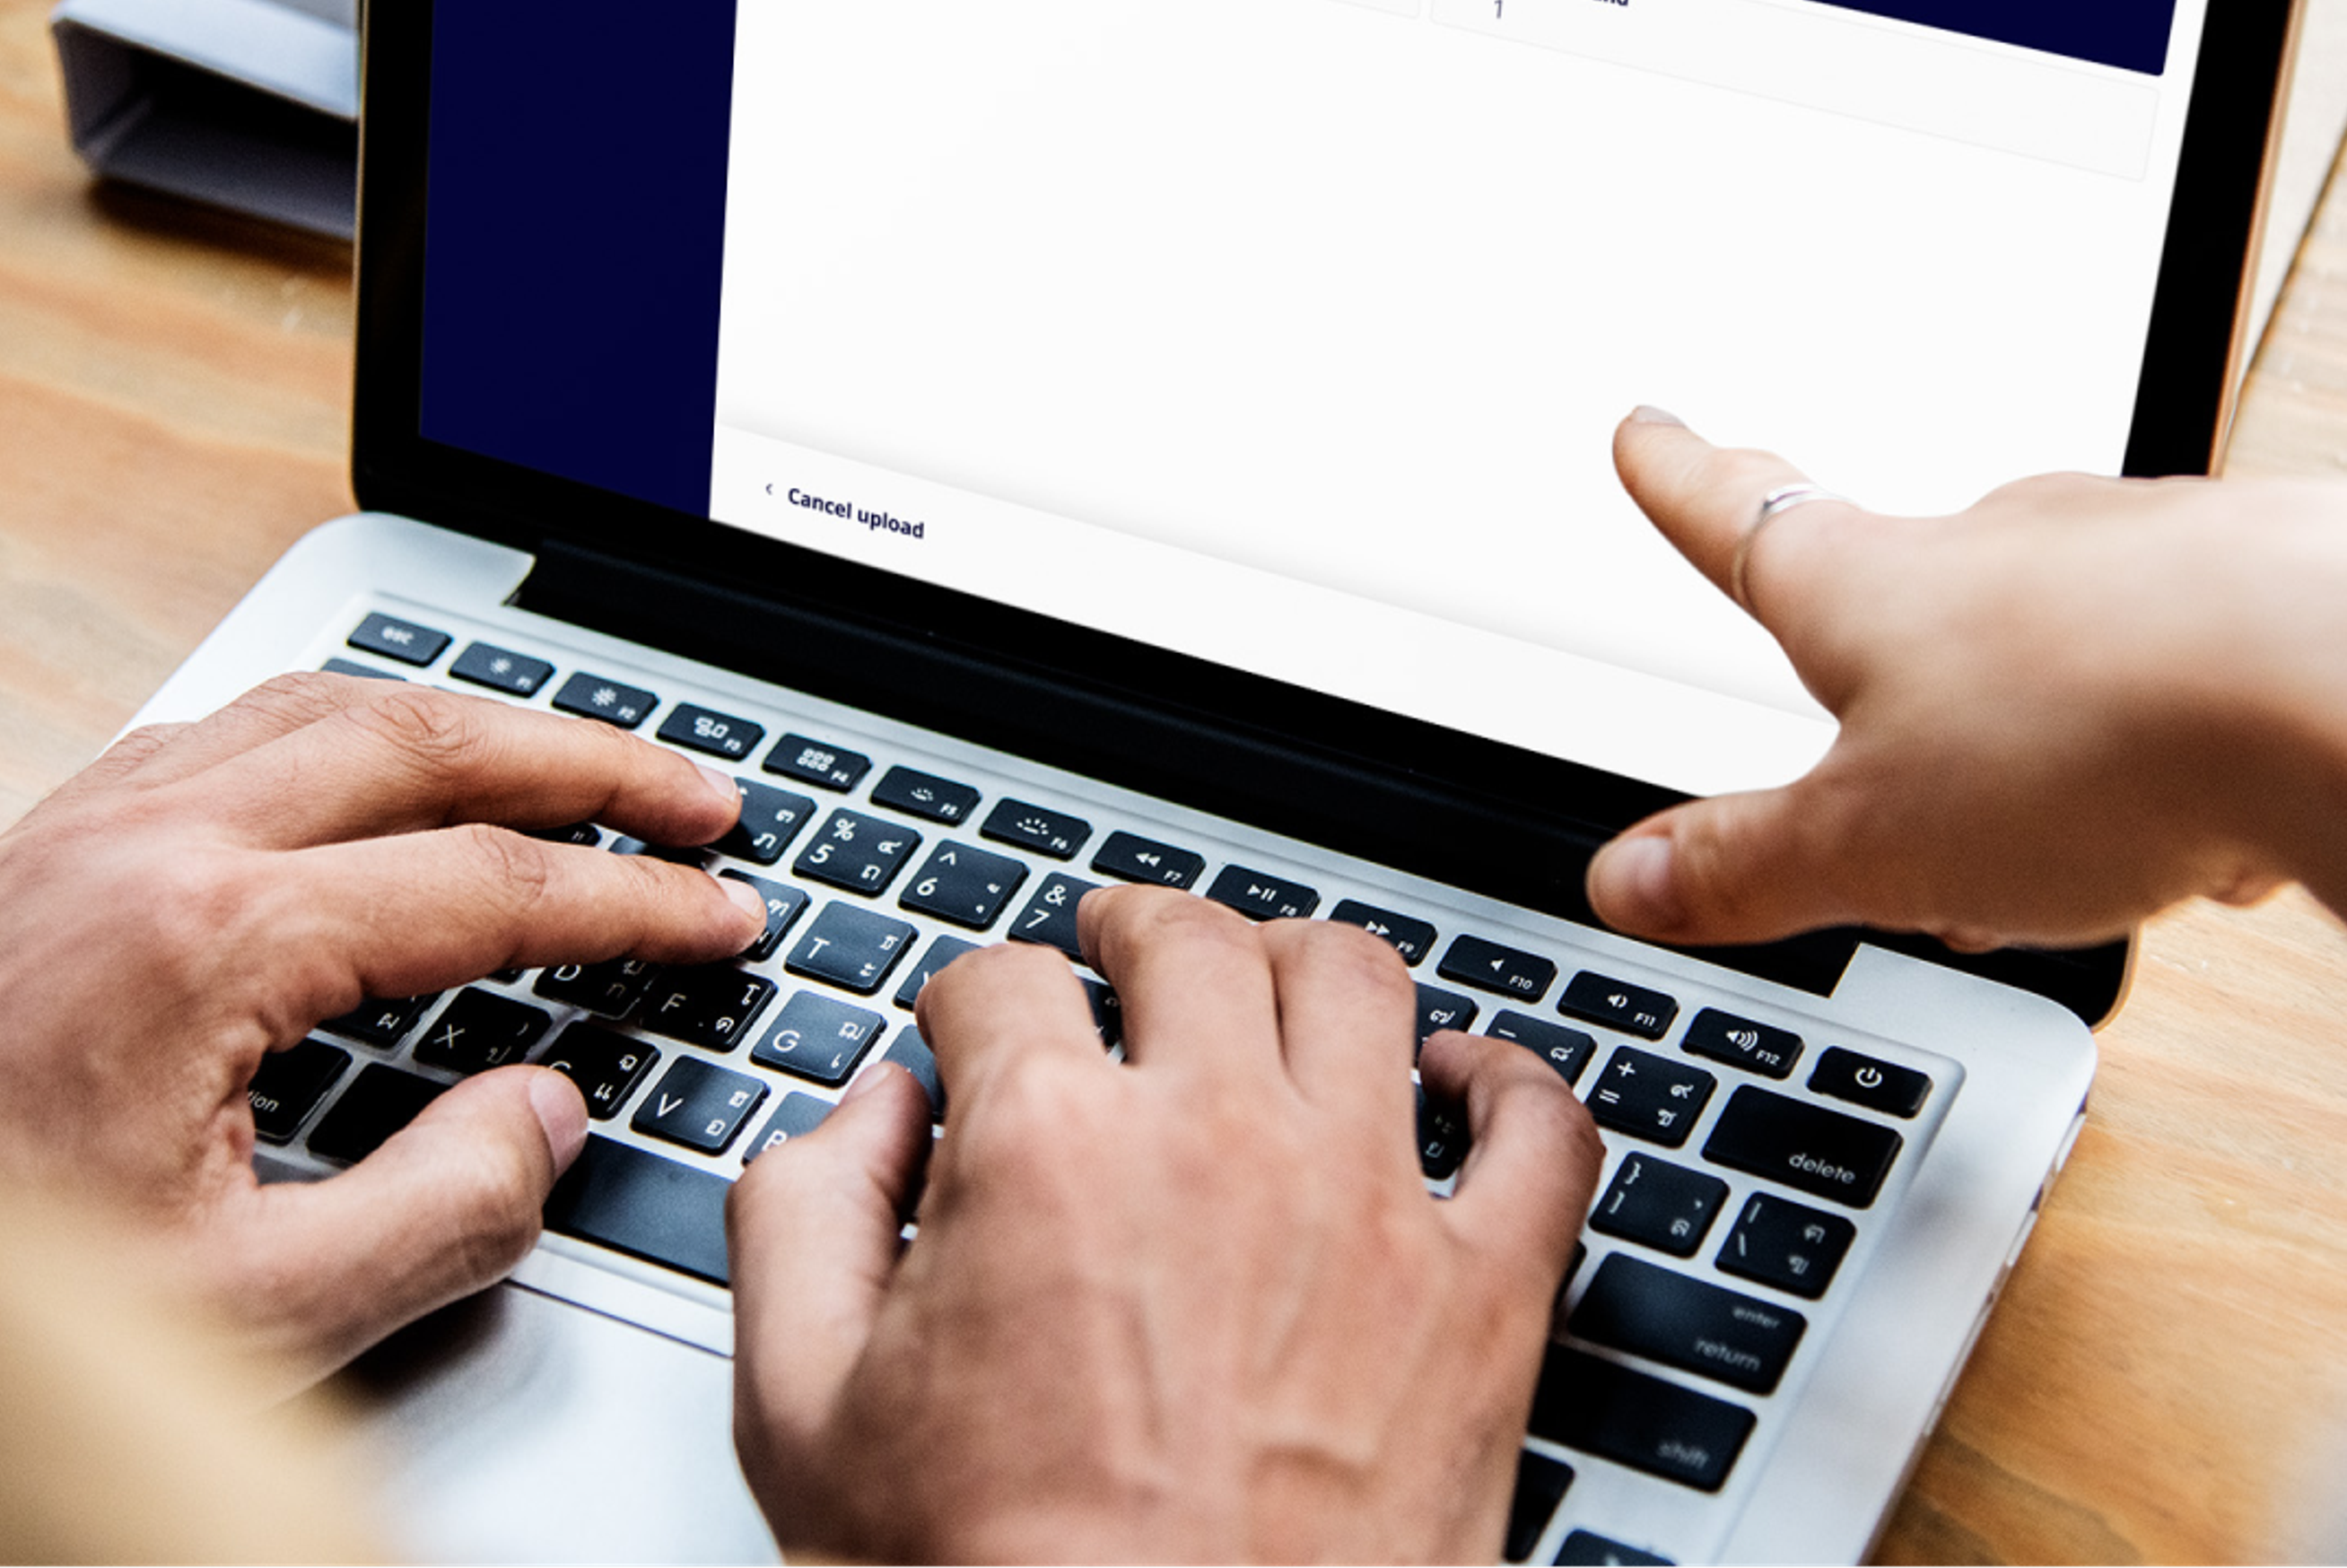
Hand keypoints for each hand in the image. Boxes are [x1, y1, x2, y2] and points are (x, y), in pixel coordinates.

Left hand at [0, 671, 765, 1380]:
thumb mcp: (242, 1315)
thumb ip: (432, 1215)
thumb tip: (541, 1116)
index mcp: (204, 940)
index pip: (486, 885)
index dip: (632, 901)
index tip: (722, 913)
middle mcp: (143, 843)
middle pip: (424, 739)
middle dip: (587, 758)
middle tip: (698, 794)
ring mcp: (81, 825)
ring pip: (322, 704)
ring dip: (469, 721)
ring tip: (573, 759)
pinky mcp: (36, 840)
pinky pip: (223, 726)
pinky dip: (342, 725)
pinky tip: (375, 764)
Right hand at [729, 888, 1601, 1564]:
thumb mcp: (802, 1416)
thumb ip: (802, 1218)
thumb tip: (864, 1114)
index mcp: (1045, 1148)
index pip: (1001, 980)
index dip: (972, 1002)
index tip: (976, 1030)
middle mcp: (1217, 1141)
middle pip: (1187, 938)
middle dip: (1133, 930)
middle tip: (1117, 952)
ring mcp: (1367, 1210)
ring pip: (1356, 981)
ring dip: (1298, 960)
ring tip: (1270, 979)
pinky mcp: (1486, 1301)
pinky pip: (1544, 1129)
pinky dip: (1513, 1080)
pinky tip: (1466, 1080)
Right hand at [1585, 409, 2346, 1181]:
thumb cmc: (2101, 740)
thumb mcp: (1874, 846)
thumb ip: (1748, 865)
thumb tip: (1625, 879)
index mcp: (1879, 587)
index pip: (1745, 521)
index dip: (1683, 482)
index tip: (1649, 431)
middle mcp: (2007, 541)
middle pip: (1920, 579)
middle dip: (1900, 660)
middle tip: (1885, 738)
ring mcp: (2149, 553)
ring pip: (2069, 630)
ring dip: (2054, 714)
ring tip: (2076, 828)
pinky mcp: (2281, 589)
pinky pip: (2207, 670)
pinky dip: (2193, 742)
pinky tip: (2226, 829)